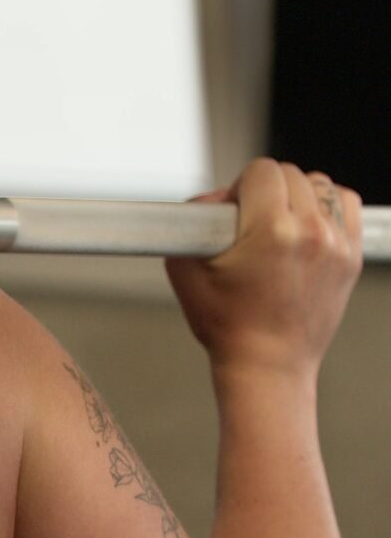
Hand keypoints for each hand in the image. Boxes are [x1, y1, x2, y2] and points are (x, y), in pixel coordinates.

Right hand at [165, 158, 362, 377]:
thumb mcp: (187, 276)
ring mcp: (336, 243)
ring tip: (279, 225)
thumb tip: (209, 199)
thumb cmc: (228, 329)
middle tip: (250, 222)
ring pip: (321, 184)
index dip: (240, 186)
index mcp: (271, 231)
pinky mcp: (351, 256)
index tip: (233, 210)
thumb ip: (190, 225)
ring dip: (297, 195)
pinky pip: (346, 204)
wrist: (267, 366)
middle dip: (267, 191)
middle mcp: (311, 231)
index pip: (262, 171)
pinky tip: (307, 225)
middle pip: (291, 174)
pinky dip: (327, 206)